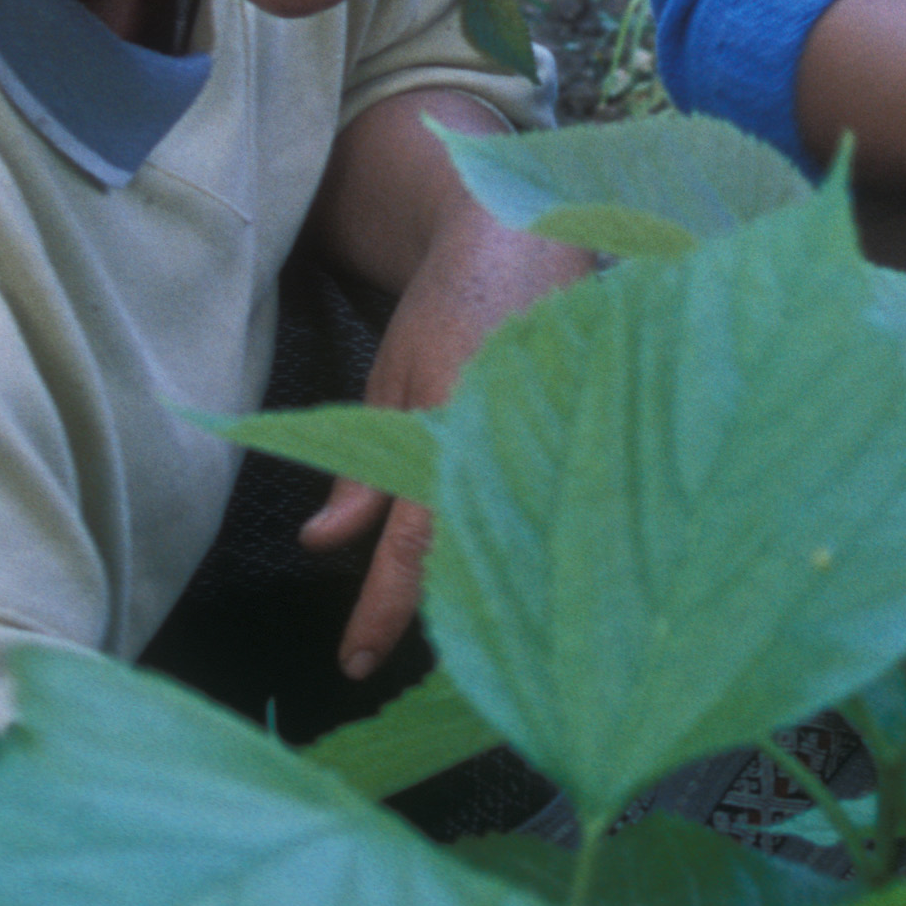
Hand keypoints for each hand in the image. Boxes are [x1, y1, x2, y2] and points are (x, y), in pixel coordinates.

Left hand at [303, 99, 593, 677]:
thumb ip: (362, 472)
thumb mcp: (390, 384)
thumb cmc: (452, 309)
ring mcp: (556, 453)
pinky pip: (553, 522)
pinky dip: (526, 556)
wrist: (528, 237)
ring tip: (463, 652)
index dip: (383, 612)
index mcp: (453, 437)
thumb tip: (321, 543)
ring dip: (488, 601)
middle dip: (438, 625)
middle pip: (473, 567)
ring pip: (517, 552)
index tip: (354, 664)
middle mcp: (510, 455)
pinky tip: (517, 592)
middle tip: (395, 668)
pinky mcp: (584, 449)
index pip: (414, 549)